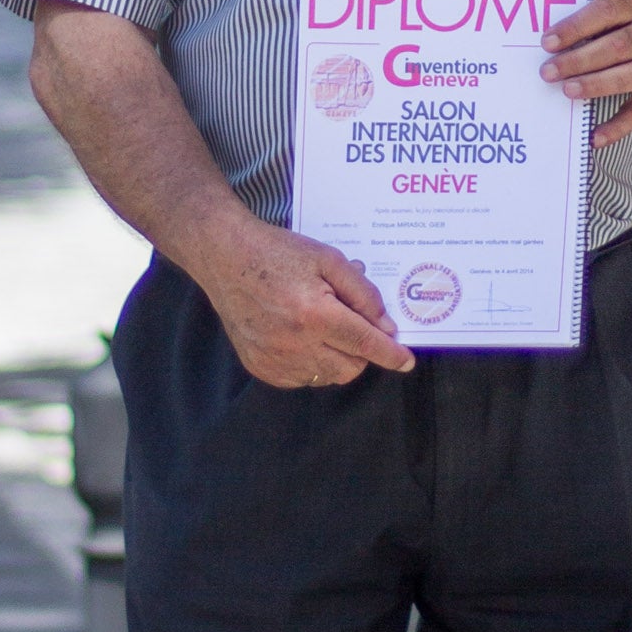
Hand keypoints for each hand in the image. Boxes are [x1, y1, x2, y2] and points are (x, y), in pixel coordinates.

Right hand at [185, 215, 415, 388]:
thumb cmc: (278, 253)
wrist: (225, 257)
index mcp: (316, 315)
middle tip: (351, 325)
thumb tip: (386, 327)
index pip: (365, 344)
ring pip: (326, 376)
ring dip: (336, 358)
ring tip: (321, 327)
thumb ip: (362, 294)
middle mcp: (295, 344)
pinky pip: (301, 378)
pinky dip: (310, 364)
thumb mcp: (328, 259)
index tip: (406, 362)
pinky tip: (301, 337)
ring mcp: (274, 360)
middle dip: (361, 351)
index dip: (391, 354)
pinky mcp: (260, 367)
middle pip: (350, 368)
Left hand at [540, 0, 631, 142]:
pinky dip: (618, 127)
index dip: (577, 25)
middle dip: (579, 59)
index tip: (546, 40)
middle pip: (616, 47)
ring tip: (566, 91)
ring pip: (630, 77)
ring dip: (597, 85)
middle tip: (546, 70)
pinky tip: (594, 138)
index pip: (607, 10)